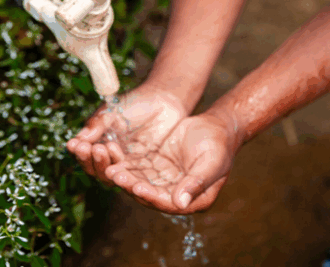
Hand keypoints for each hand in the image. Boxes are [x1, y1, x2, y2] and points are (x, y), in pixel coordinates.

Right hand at [66, 83, 186, 185]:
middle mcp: (111, 160)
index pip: (85, 156)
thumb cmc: (134, 105)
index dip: (79, 152)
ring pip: (111, 177)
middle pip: (96, 170)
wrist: (163, 102)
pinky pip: (134, 178)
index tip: (75, 144)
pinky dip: (126, 174)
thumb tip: (79, 139)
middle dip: (91, 160)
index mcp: (99, 146)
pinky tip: (122, 163)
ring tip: (105, 149)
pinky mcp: (145, 171)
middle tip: (94, 147)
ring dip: (105, 166)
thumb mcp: (112, 112)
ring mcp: (128, 166)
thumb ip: (97, 124)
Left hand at [103, 113, 241, 213]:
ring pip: (142, 183)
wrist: (216, 126)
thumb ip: (196, 182)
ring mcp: (166, 182)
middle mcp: (178, 195)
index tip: (137, 186)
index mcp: (196, 199)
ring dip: (126, 178)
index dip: (152, 197)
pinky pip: (140, 170)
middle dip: (133, 186)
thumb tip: (180, 203)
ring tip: (111, 170)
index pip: (170, 204)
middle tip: (117, 176)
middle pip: (152, 196)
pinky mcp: (158, 169)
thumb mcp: (211, 162)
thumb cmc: (219, 144)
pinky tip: (114, 159)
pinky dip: (127, 166)